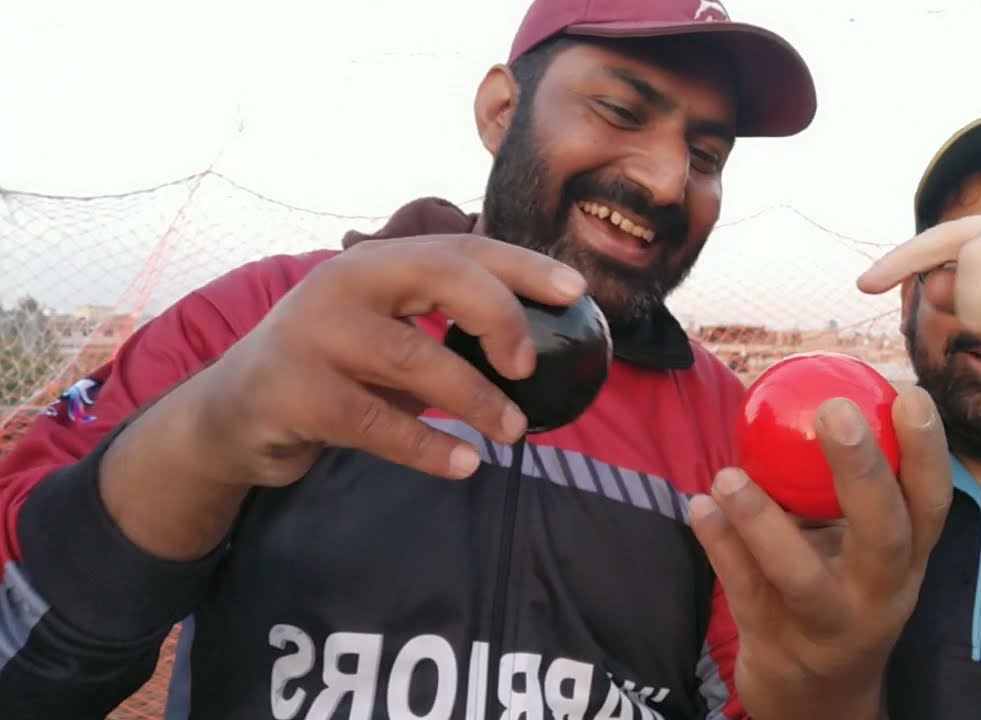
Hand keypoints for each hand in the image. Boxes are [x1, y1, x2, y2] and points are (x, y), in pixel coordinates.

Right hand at [191, 234, 586, 486]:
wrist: (230, 415)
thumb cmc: (329, 371)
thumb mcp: (382, 332)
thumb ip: (440, 323)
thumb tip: (534, 341)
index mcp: (374, 263)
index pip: (459, 249)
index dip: (522, 266)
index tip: (575, 292)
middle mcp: (341, 284)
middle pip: (440, 276)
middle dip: (500, 315)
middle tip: (529, 365)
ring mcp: (313, 336)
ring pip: (415, 358)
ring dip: (475, 399)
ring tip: (512, 431)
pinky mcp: (295, 393)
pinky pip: (379, 423)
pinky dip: (429, 447)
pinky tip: (464, 464)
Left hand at [690, 388, 951, 719]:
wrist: (817, 695)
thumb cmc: (839, 590)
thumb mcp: (861, 548)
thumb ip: (846, 486)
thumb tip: (816, 389)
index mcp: (908, 562)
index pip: (932, 503)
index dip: (928, 450)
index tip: (910, 394)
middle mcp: (879, 596)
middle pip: (884, 534)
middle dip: (862, 471)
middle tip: (835, 411)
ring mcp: (827, 626)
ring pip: (801, 577)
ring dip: (763, 522)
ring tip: (730, 475)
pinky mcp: (776, 646)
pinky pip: (744, 591)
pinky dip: (719, 547)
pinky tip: (700, 505)